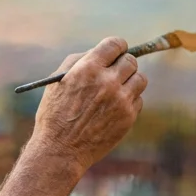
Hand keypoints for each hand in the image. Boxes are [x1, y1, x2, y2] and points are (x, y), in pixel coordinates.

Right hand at [30, 37, 146, 170]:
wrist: (60, 151)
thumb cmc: (55, 114)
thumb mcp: (58, 81)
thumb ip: (79, 61)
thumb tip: (99, 52)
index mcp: (88, 68)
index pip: (115, 44)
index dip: (117, 46)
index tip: (116, 52)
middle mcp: (108, 81)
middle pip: (131, 61)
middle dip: (123, 64)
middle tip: (116, 72)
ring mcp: (121, 100)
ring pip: (140, 79)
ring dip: (130, 81)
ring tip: (116, 90)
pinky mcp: (128, 117)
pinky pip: (138, 100)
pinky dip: (129, 101)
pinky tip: (113, 108)